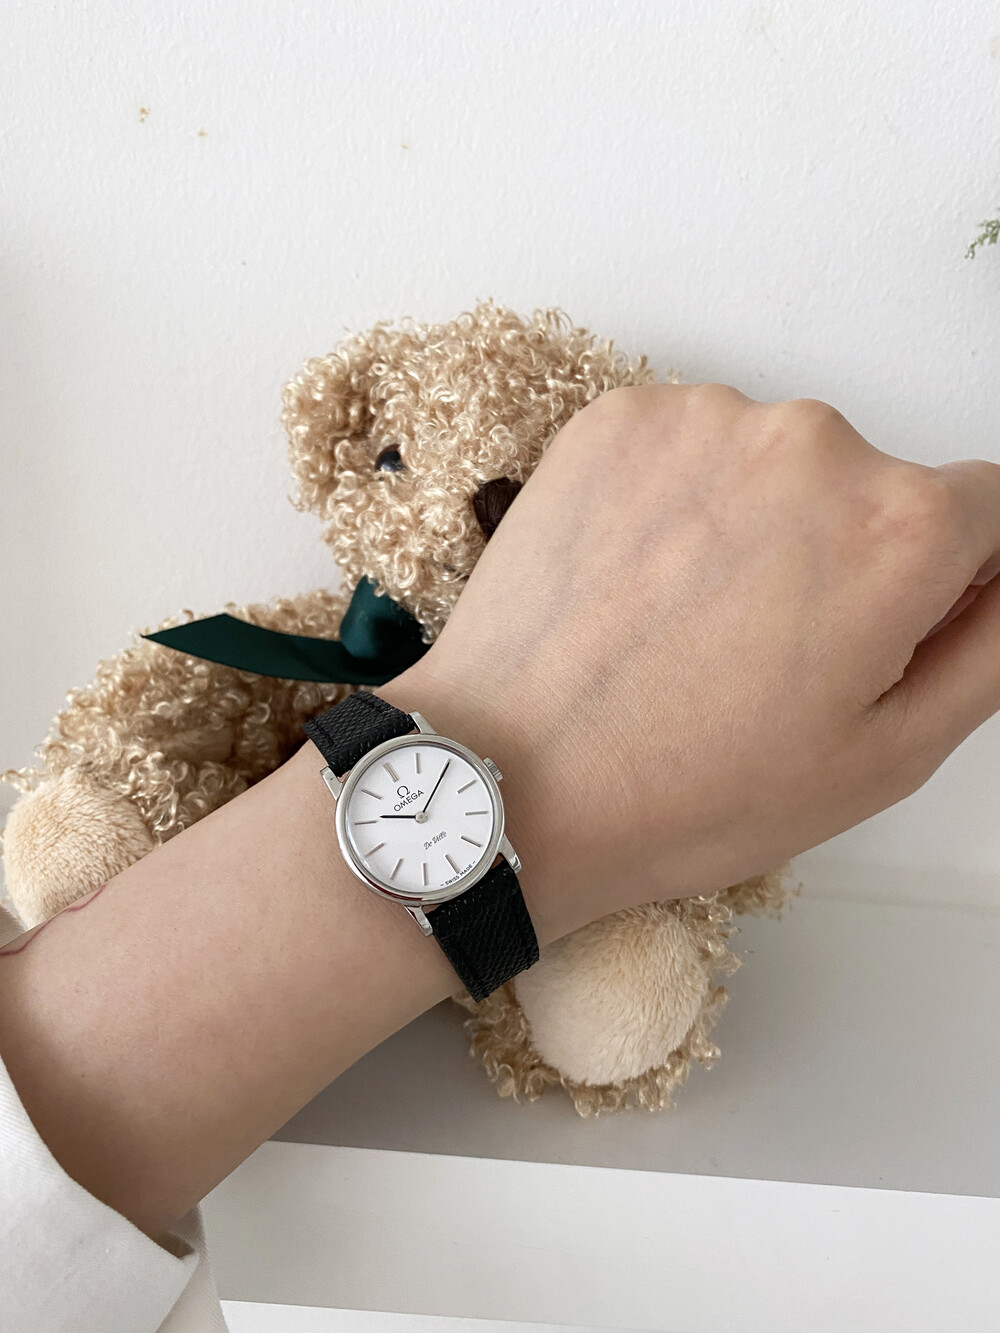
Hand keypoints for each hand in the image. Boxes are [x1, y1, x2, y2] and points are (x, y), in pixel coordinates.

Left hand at [381, 384, 999, 939]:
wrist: (510, 780)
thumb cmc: (687, 790)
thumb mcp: (886, 755)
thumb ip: (990, 647)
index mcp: (901, 527)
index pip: (989, 512)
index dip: (946, 580)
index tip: (883, 627)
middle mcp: (811, 441)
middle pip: (873, 486)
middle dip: (842, 556)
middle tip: (762, 652)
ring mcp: (704, 420)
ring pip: (775, 464)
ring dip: (753, 525)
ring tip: (685, 625)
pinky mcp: (617, 420)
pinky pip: (688, 448)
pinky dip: (677, 502)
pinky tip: (638, 585)